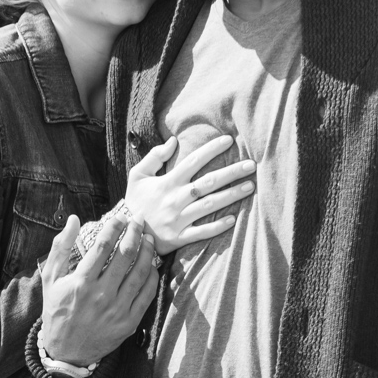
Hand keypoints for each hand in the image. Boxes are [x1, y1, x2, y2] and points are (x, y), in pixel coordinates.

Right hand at [40, 213, 158, 365]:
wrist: (65, 352)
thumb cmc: (57, 311)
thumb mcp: (51, 279)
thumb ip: (60, 247)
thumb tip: (74, 219)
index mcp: (80, 283)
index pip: (103, 246)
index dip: (115, 227)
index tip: (121, 217)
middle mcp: (100, 295)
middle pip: (125, 255)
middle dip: (134, 232)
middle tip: (139, 220)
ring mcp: (117, 310)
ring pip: (140, 273)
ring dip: (147, 251)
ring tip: (149, 238)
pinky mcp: (129, 322)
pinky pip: (147, 294)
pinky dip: (151, 276)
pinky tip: (151, 264)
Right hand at [125, 134, 256, 254]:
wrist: (125, 234)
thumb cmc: (134, 201)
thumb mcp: (137, 175)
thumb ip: (154, 156)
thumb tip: (173, 140)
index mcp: (168, 182)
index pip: (193, 161)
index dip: (211, 149)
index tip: (229, 140)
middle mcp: (176, 199)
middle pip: (208, 183)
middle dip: (231, 173)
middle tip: (251, 165)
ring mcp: (179, 219)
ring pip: (209, 205)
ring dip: (231, 196)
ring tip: (250, 187)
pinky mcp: (180, 237)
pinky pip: (201, 232)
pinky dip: (217, 227)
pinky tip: (233, 219)